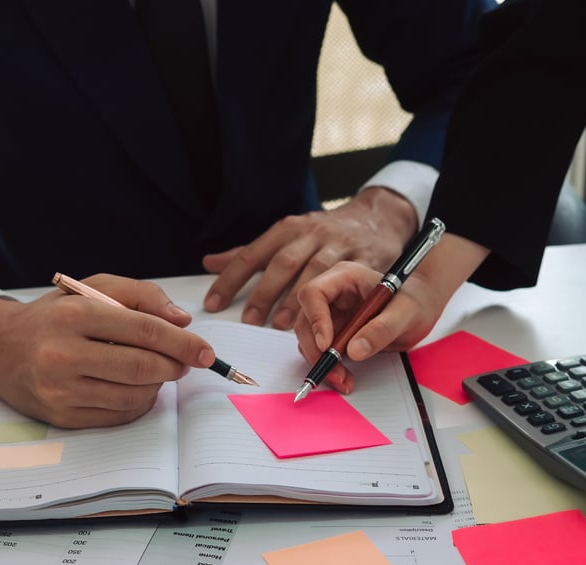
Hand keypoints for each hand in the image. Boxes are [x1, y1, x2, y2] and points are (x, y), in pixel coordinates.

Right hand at [0, 274, 216, 427]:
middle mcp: (63, 353)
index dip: (181, 343)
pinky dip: (137, 403)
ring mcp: (59, 390)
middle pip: (141, 367)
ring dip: (157, 386)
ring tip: (156, 372)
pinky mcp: (61, 417)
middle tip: (186, 363)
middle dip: (174, 367)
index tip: (205, 351)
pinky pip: (116, 416)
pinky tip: (135, 388)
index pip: (143, 330)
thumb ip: (140, 295)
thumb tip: (182, 321)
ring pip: (132, 396)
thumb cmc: (54, 315)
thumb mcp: (91, 287)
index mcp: (74, 315)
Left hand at [201, 187, 417, 329]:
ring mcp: (339, 244)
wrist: (376, 218)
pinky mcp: (364, 257)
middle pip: (283, 262)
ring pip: (314, 271)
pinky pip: (346, 280)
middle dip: (264, 292)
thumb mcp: (287, 236)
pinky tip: (321, 321)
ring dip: (296, 299)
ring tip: (280, 325)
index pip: (252, 253)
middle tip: (249, 320)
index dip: (230, 279)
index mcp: (288, 229)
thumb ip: (250, 252)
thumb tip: (210, 262)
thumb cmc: (324, 233)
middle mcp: (311, 233)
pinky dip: (333, 302)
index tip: (213, 303)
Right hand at [294, 234, 488, 393]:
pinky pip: (320, 350)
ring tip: (343, 379)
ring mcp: (330, 313)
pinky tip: (344, 377)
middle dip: (316, 350)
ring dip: (320, 362)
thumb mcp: (406, 313)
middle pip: (305, 320)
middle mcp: (332, 294)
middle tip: (336, 373)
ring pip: (308, 339)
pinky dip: (328, 366)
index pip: (314, 293)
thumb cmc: (416, 301)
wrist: (422, 308)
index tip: (327, 345)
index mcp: (345, 277)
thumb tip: (354, 350)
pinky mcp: (333, 332)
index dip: (315, 320)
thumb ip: (382, 329)